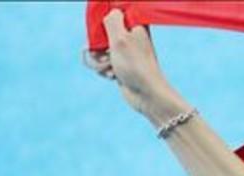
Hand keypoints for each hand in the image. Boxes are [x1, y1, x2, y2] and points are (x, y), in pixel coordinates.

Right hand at [84, 9, 184, 124]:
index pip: (112, 13)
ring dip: (99, 60)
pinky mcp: (119, 65)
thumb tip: (112, 11)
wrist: (147, 95)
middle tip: (107, 54)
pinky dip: (103, 69)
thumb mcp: (121, 38)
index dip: (102, 23)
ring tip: (111, 68)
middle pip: (100, 32)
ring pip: (98, 49)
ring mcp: (124, 52)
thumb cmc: (136, 66)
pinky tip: (113, 76)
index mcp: (134, 25)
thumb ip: (112, 20)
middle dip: (97, 46)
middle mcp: (130, 37)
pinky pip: (101, 63)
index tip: (102, 34)